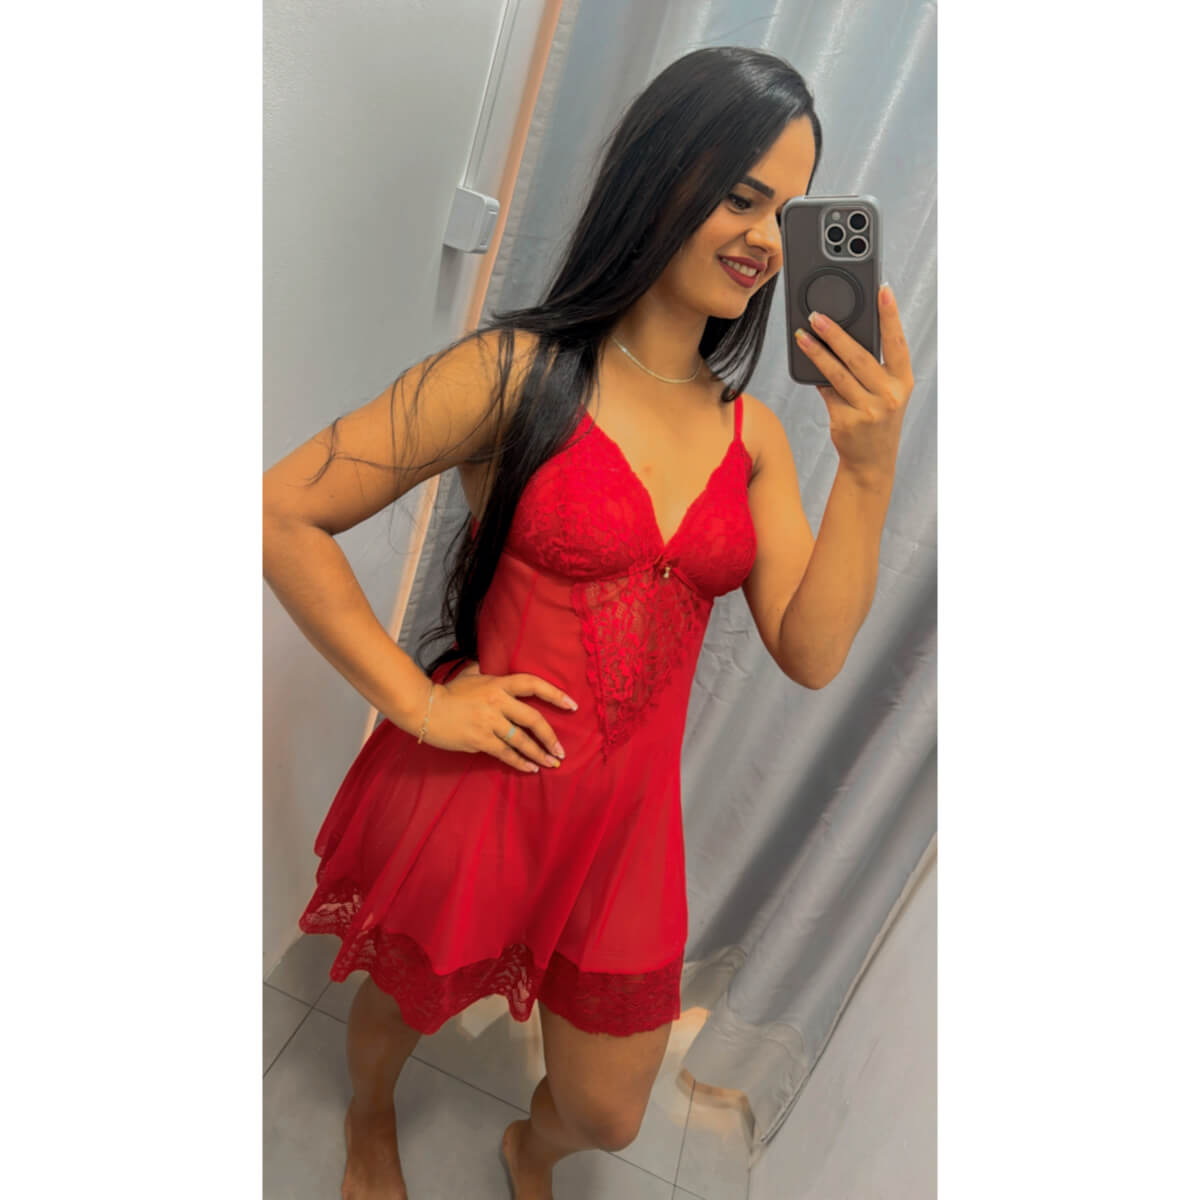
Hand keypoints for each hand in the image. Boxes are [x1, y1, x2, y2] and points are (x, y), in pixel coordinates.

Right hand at [421, 659, 574, 773]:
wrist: (424, 708)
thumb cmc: (447, 691)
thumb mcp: (469, 674)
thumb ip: (484, 670)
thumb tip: (489, 664)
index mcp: (497, 683)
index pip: (532, 685)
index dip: (555, 694)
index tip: (572, 705)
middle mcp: (497, 702)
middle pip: (533, 719)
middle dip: (550, 736)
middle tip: (561, 750)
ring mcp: (489, 722)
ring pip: (521, 741)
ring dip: (538, 754)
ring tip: (550, 763)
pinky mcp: (480, 739)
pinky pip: (505, 753)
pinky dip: (520, 762)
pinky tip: (530, 768)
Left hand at [794, 284, 914, 486]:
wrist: (871, 461)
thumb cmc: (877, 417)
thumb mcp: (885, 393)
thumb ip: (873, 368)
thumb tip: (842, 334)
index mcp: (903, 381)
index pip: (897, 342)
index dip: (890, 315)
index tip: (883, 289)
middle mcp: (889, 395)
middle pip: (859, 357)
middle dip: (836, 333)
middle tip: (817, 315)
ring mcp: (868, 410)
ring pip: (838, 374)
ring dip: (817, 352)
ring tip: (803, 335)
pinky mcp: (846, 422)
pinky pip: (827, 392)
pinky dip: (816, 377)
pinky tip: (805, 362)